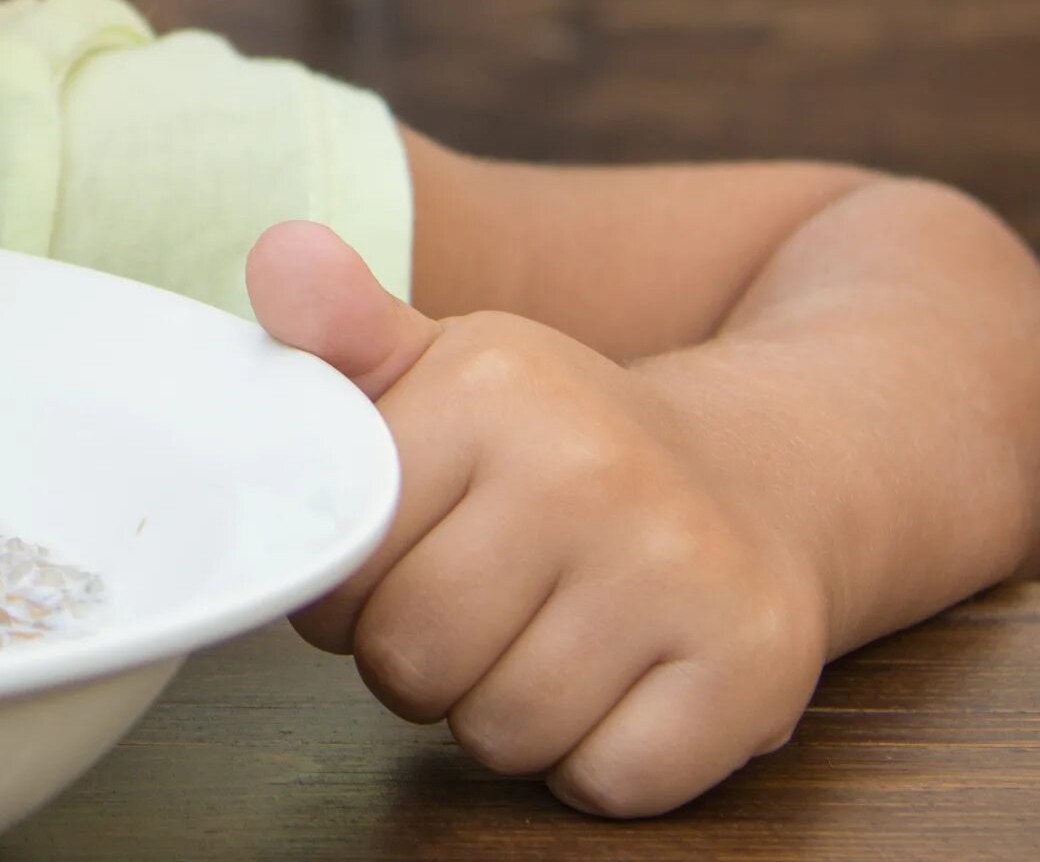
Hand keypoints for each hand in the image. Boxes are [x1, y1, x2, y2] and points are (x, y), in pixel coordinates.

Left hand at [247, 220, 829, 816]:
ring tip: (547, 640)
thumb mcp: (449, 368)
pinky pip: (606, 783)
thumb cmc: (562, 443)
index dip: (350, 589)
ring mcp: (681, 570)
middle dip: (421, 662)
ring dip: (505, 715)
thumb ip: (342, 332)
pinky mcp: (752, 667)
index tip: (400, 562)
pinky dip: (597, 764)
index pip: (339, 563)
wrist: (761, 473)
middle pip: (410, 660)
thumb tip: (279, 257)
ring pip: (503, 732)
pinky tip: (621, 686)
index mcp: (491, 387)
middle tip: (476, 613)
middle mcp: (591, 468)